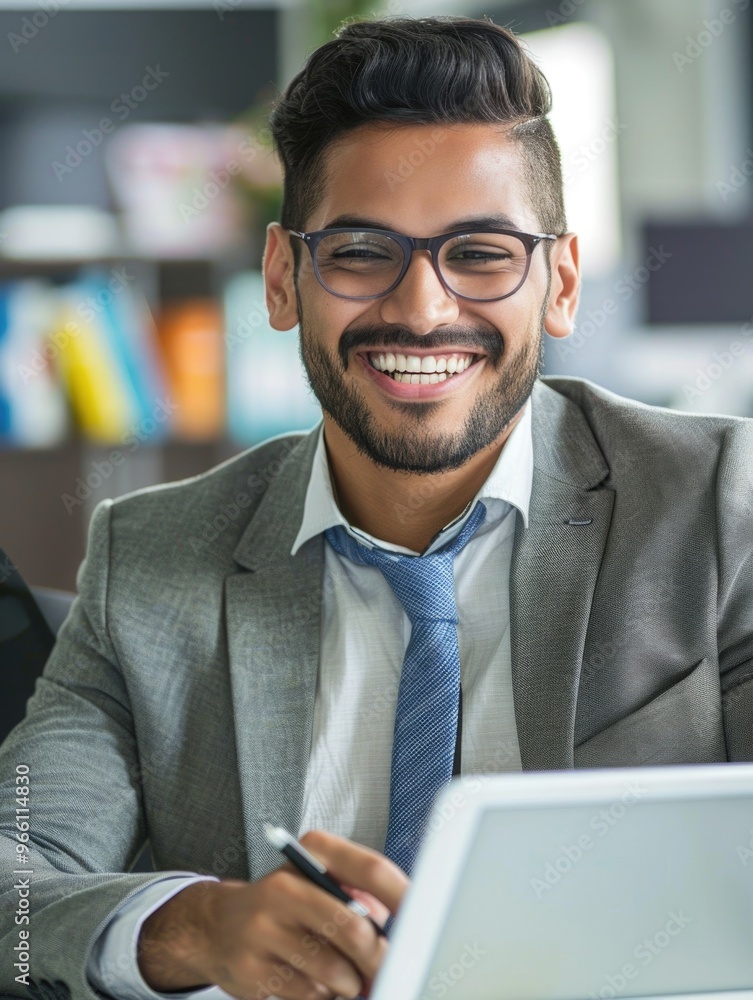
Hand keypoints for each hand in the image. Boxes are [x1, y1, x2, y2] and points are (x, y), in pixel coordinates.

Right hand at [137, 829, 408, 999]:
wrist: (216, 926)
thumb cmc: (285, 904)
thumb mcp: (319, 881)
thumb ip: (358, 892)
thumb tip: (389, 922)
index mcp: (311, 852)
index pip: (372, 870)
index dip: (405, 898)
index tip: (426, 919)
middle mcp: (284, 886)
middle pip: (354, 930)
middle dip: (380, 960)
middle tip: (391, 971)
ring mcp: (264, 928)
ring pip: (334, 969)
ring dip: (351, 983)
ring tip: (349, 979)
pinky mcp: (252, 969)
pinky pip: (310, 994)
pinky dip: (324, 996)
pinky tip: (318, 985)